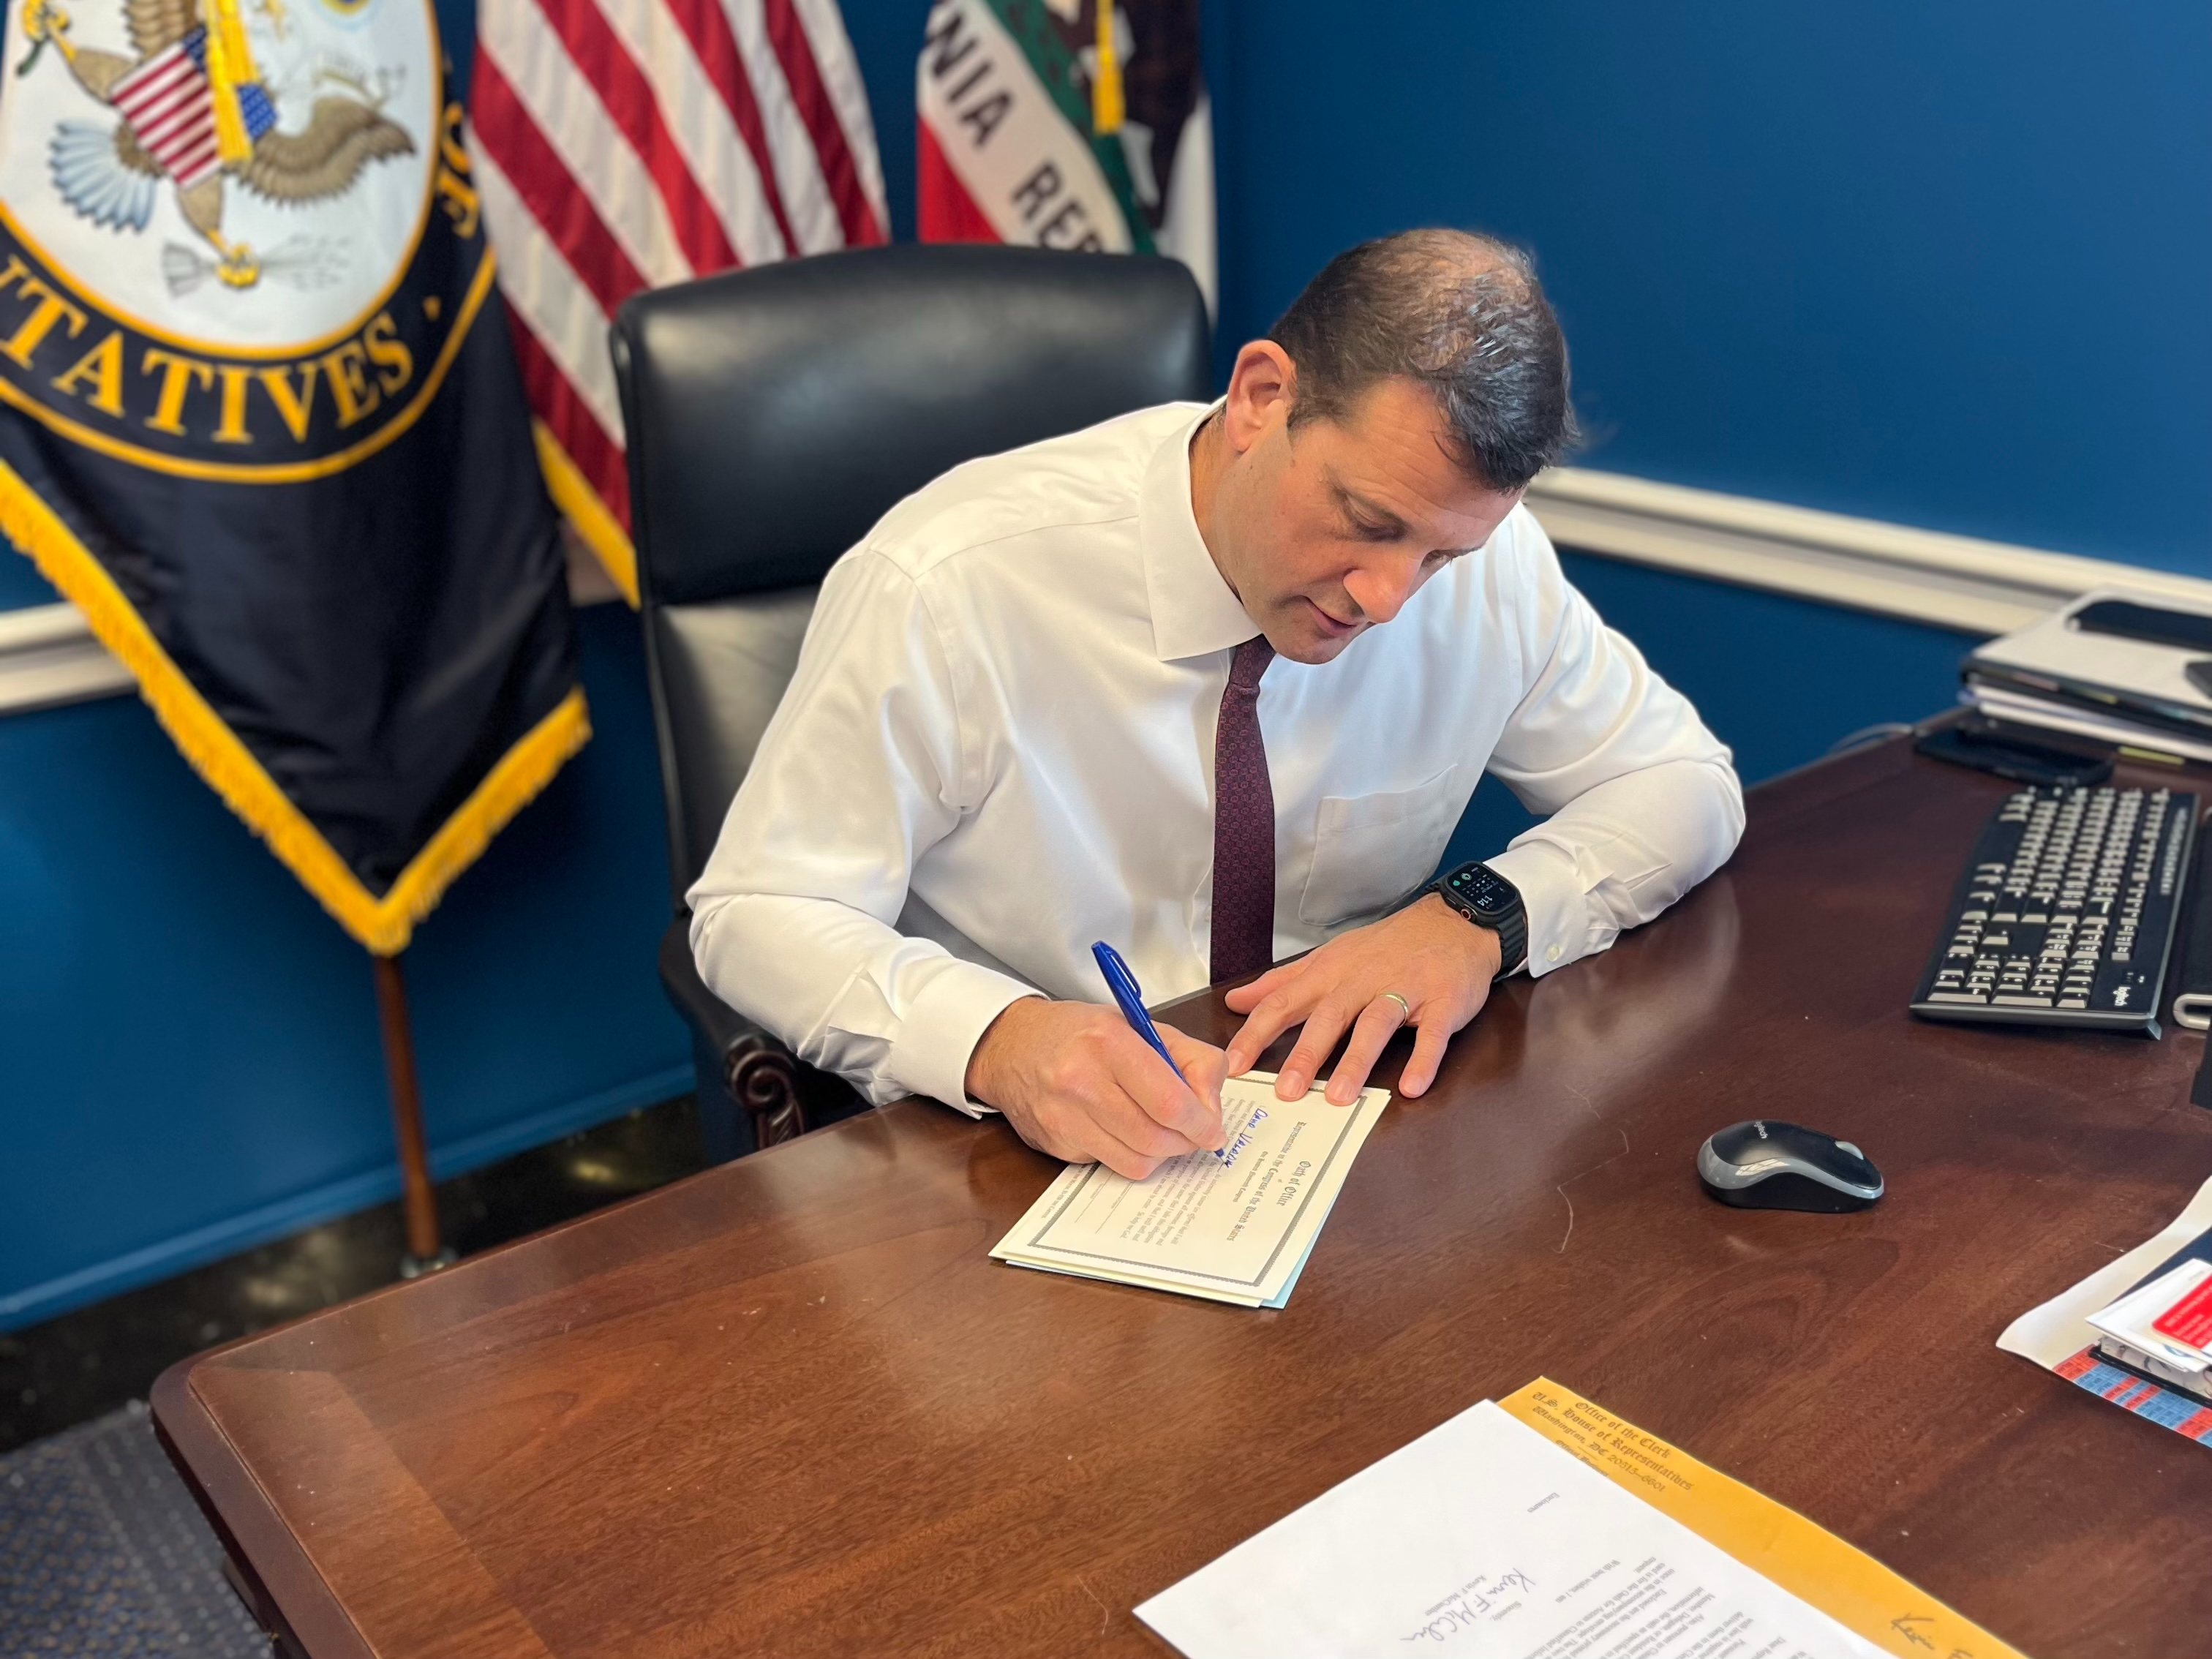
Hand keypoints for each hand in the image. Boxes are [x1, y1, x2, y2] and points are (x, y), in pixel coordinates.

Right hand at [965, 997, 1229, 1179]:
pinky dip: (1127, 1154)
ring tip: (1158, 1129)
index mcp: (1109, 1042)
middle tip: (1191, 1132)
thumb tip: (1211, 1107)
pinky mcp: (1055, 1145)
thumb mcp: (1142, 1026)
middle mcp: (1081, 1081)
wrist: (1012, 1046)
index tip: (1213, 1129)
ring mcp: (1064, 1117)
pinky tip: (1120, 1129)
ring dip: (1159, 1152)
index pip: (1170, 1102)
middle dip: (1185, 1142)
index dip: (1201, 1123)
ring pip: (1137, 1162)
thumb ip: (1191, 1059)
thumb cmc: (1082, 1034)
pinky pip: (1110, 1165)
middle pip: (1156, 1139)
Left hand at [1223, 894, 1499, 1103]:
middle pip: (1328, 1016)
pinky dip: (1423, 1060)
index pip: (1284, 1002)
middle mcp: (1362, 980)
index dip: (1257, 1034)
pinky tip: (1411, 1087)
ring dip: (1357, 1060)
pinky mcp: (1443, 1002)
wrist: (1453, 921)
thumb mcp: (1329, 958)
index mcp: (1330, 973)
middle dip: (1305, 1054)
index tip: (1232, 1066)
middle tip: (1286, 1092)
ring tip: (1340, 1096)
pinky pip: (1432, 1033)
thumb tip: (1236, 1000)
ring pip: (1375, 1024)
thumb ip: (1283, 983)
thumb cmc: (1385, 947)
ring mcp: (1404, 990)